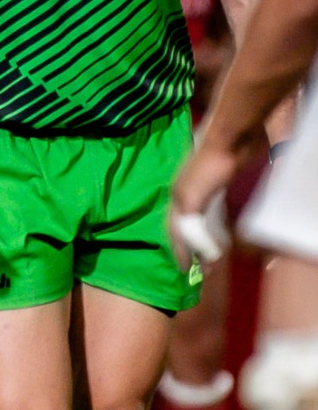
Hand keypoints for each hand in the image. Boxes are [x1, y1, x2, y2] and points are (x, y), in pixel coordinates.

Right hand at [170, 142, 238, 264]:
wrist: (233, 138)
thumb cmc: (209, 167)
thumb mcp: (190, 196)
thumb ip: (188, 222)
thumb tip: (195, 248)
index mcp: (177, 200)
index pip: (174, 232)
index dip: (179, 251)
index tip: (184, 271)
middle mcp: (189, 198)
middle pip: (188, 229)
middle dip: (192, 249)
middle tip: (203, 269)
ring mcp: (207, 192)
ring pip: (204, 223)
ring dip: (208, 240)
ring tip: (215, 257)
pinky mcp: (226, 187)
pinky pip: (220, 214)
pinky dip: (220, 227)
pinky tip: (228, 233)